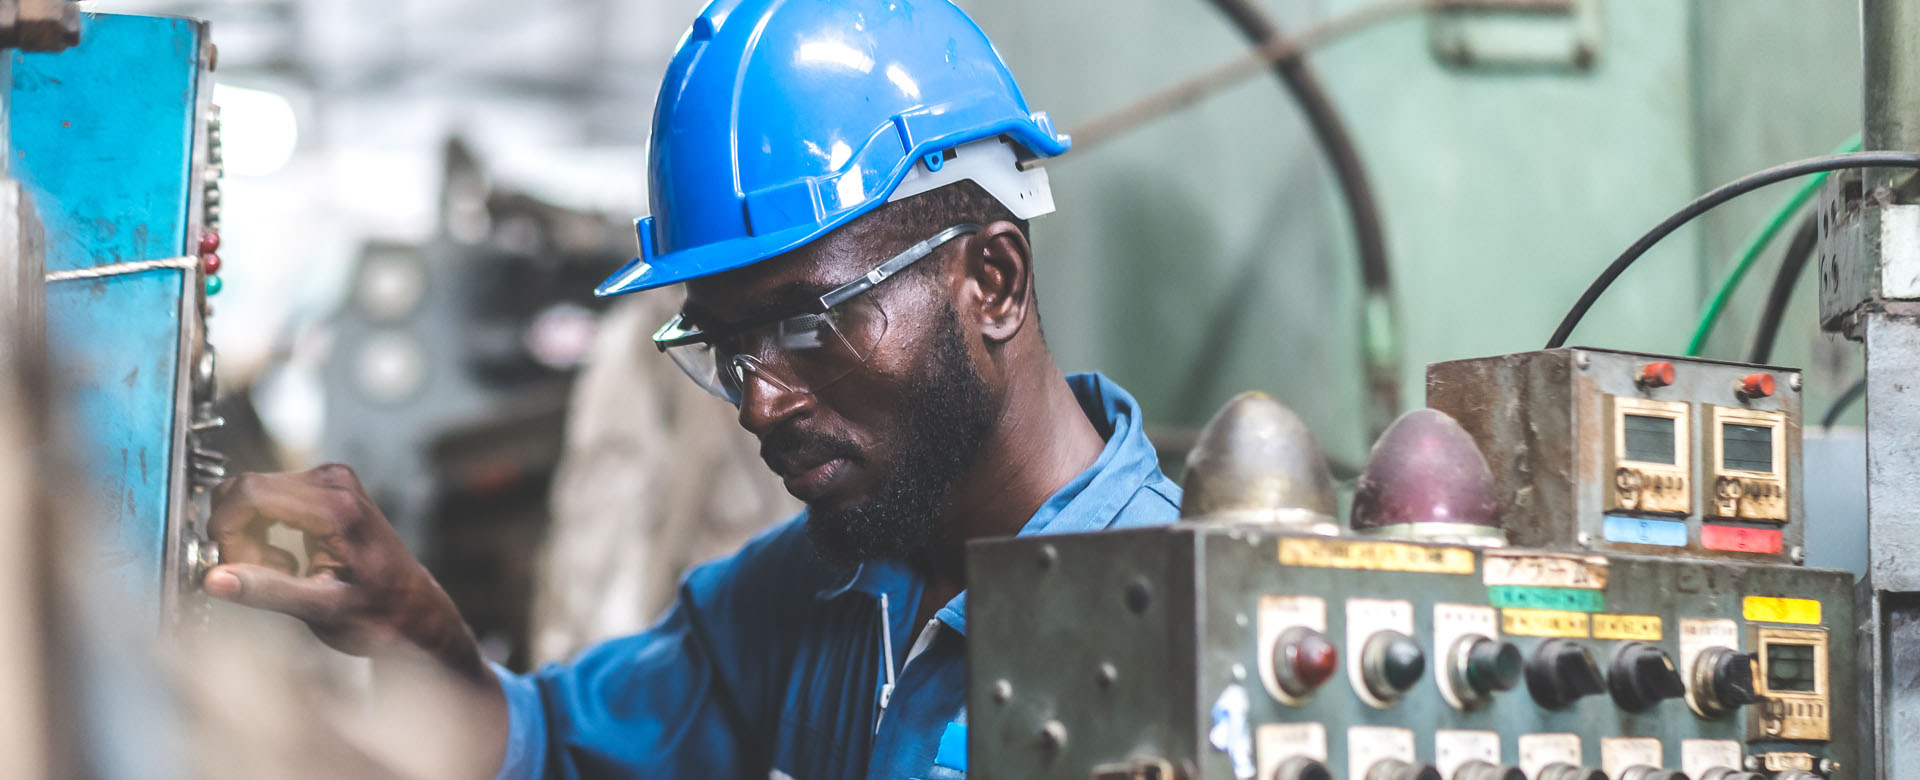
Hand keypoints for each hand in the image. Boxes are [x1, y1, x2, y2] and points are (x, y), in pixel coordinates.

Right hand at [204, 464, 487, 684]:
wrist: (412, 609)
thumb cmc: (379, 613)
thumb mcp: (321, 610)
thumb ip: (267, 591)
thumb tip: (214, 580)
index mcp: (335, 506)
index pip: (249, 493)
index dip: (225, 529)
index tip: (226, 565)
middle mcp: (332, 482)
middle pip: (245, 490)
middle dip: (236, 535)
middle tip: (254, 575)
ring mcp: (329, 481)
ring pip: (251, 495)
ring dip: (248, 537)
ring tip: (278, 573)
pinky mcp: (322, 489)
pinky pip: (267, 500)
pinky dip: (262, 532)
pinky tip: (287, 563)